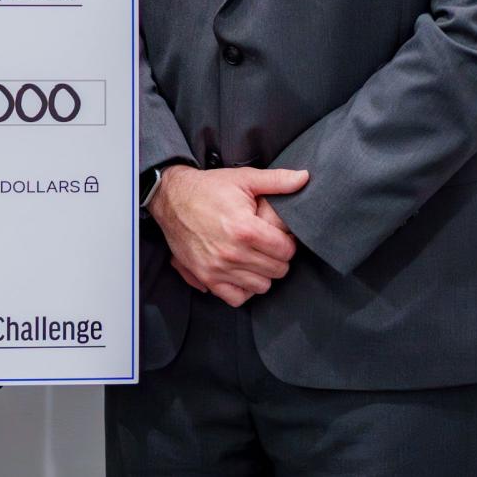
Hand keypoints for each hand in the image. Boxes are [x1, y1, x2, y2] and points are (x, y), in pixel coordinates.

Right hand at [148, 165, 306, 307]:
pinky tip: (241, 271)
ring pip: (261, 286)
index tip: (278, 234)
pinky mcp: (206, 277)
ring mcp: (217, 268)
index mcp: (244, 229)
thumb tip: (305, 178)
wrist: (171, 198)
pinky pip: (237, 298)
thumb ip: (277, 181)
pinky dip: (243, 288)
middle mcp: (231, 253)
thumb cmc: (208, 188)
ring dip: (262, 272)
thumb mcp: (243, 179)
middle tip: (267, 244)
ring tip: (255, 256)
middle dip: (277, 256)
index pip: (286, 250)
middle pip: (278, 270)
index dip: (287, 241)